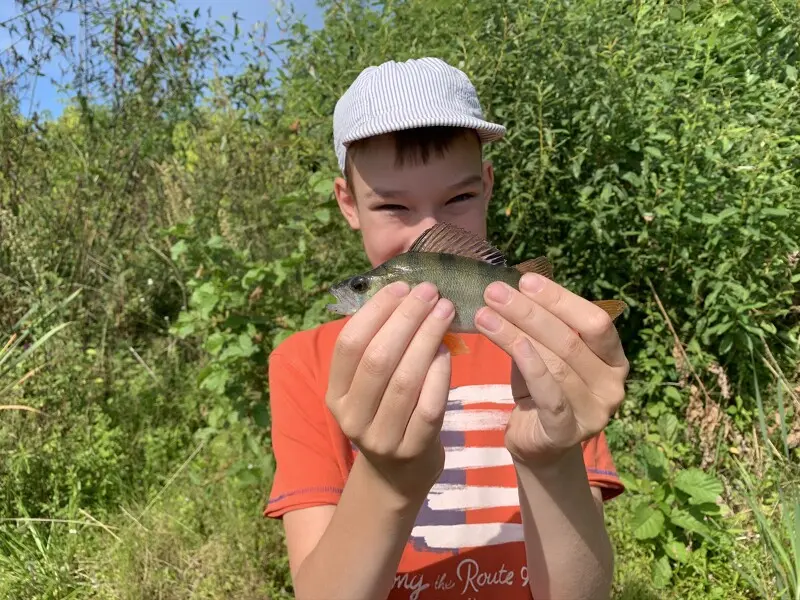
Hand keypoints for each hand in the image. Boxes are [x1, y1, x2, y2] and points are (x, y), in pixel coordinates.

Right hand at [326, 281, 454, 501]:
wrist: (397, 475)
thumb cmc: (386, 414)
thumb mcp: (368, 386)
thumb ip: (377, 347)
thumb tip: (402, 293)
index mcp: (336, 394)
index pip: (349, 344)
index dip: (375, 311)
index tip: (401, 286)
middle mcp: (351, 416)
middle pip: (378, 358)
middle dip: (406, 319)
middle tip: (430, 292)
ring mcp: (381, 437)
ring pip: (404, 380)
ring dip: (427, 338)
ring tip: (444, 311)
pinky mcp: (413, 450)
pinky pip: (429, 405)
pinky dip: (440, 373)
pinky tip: (447, 350)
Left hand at [474, 272, 627, 465]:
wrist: (538, 446)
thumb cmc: (542, 390)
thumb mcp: (546, 354)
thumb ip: (541, 326)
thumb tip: (511, 284)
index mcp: (614, 359)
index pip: (595, 321)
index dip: (560, 298)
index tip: (525, 279)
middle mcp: (612, 385)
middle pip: (570, 340)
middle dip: (528, 311)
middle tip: (494, 292)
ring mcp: (595, 411)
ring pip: (555, 363)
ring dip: (515, 333)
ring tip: (483, 314)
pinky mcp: (569, 432)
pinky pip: (550, 395)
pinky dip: (532, 367)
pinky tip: (513, 344)